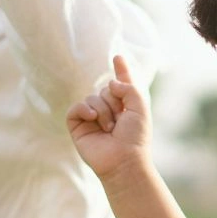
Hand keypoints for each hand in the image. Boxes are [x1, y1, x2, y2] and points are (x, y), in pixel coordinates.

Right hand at [66, 56, 151, 178]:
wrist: (124, 159)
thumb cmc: (135, 136)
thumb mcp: (140, 106)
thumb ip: (129, 87)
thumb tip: (110, 83)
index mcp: (125, 106)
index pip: (121, 85)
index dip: (121, 71)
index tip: (118, 58)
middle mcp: (109, 111)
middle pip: (105, 89)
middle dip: (113, 101)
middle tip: (120, 120)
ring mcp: (92, 118)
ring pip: (91, 98)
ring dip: (103, 110)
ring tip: (110, 128)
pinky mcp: (78, 127)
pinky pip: (76, 108)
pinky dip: (84, 109)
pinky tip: (92, 117)